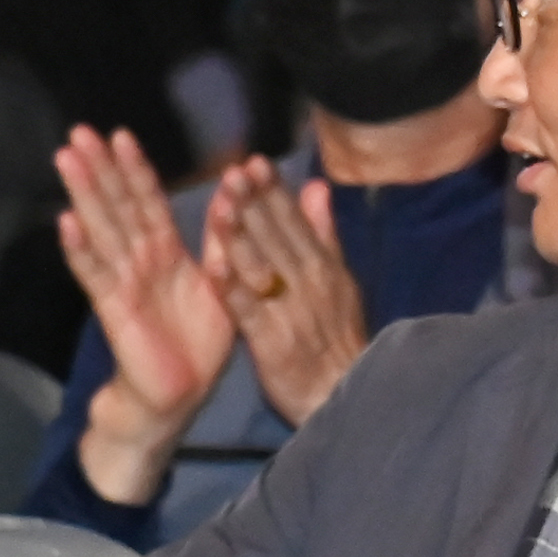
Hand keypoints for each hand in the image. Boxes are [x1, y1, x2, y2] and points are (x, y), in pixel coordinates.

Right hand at [56, 126, 246, 503]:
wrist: (180, 394)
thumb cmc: (199, 342)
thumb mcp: (222, 287)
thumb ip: (223, 245)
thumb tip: (233, 198)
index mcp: (167, 254)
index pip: (148, 203)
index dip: (135, 170)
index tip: (121, 134)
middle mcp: (140, 262)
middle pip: (117, 207)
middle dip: (100, 169)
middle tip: (80, 131)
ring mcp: (123, 282)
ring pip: (102, 230)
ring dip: (84, 194)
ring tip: (68, 159)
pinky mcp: (115, 308)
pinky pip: (96, 273)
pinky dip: (81, 248)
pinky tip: (66, 221)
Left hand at [202, 164, 370, 427]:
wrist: (342, 393)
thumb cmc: (334, 336)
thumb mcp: (338, 281)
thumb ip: (323, 234)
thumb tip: (316, 186)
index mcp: (324, 267)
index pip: (295, 222)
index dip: (273, 192)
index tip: (253, 163)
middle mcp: (309, 284)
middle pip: (278, 238)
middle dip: (255, 204)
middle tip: (233, 172)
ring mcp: (291, 312)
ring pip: (264, 269)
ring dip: (243, 237)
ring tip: (222, 207)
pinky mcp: (274, 342)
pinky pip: (252, 311)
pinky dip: (235, 289)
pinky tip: (215, 268)